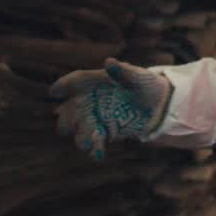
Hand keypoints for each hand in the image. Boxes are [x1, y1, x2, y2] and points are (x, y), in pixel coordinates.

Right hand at [49, 58, 172, 160]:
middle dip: (65, 119)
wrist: (160, 104)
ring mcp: (95, 117)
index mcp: (95, 82)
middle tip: (69, 125)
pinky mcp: (105, 132)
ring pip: (76, 130)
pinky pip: (93, 142)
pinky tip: (98, 152)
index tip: (55, 92)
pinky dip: (94, 148)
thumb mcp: (138, 76)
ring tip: (88, 142)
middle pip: (68, 110)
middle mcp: (90, 100)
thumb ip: (123, 71)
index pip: (74, 81)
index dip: (63, 85)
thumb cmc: (147, 83)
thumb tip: (109, 62)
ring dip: (79, 137)